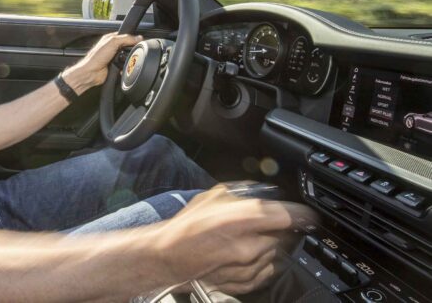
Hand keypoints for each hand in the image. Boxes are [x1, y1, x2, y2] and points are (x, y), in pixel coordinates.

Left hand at [62, 32, 142, 94]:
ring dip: (127, 60)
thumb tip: (138, 38)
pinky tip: (122, 67)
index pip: (126, 36)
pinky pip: (125, 66)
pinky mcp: (116, 66)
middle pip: (128, 47)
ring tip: (123, 61)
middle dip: (130, 50)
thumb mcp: (112, 42)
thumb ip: (126, 38)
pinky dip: (125, 67)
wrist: (91, 73)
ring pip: (127, 57)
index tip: (137, 41)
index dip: (132, 38)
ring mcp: (114, 57)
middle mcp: (112, 47)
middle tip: (129, 52)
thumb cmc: (96, 57)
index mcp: (110, 38)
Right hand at [153, 185, 316, 292]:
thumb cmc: (186, 227)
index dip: (302, 214)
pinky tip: (243, 255)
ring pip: (276, 253)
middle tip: (259, 225)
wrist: (169, 258)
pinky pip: (267, 271)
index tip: (307, 215)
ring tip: (244, 240)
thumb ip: (242, 194)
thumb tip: (263, 195)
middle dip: (277, 229)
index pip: (290, 216)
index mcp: (243, 219)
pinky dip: (261, 262)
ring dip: (268, 246)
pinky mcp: (247, 283)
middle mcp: (251, 246)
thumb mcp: (212, 197)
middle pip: (284, 235)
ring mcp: (250, 268)